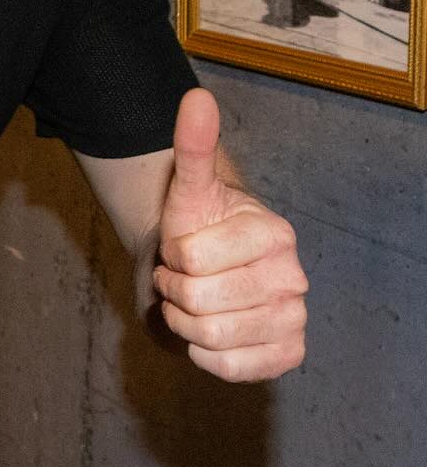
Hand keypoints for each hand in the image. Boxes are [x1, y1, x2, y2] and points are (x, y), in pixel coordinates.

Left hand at [153, 89, 306, 380]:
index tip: (180, 248)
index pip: (189, 259)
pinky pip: (230, 369)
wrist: (203, 275)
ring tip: (191, 303)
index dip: (170, 255)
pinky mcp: (286, 356)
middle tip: (181, 278)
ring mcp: (294, 319)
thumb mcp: (186, 190)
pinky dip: (204, 356)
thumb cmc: (195, 231)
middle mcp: (295, 278)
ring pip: (209, 337)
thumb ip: (192, 145)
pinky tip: (208, 333)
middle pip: (197, 300)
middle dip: (173, 291)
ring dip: (184, 322)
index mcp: (274, 233)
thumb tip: (196, 97)